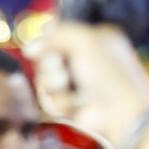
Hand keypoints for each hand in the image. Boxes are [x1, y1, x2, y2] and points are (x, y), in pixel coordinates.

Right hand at [29, 20, 148, 146]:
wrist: (117, 113)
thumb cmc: (109, 76)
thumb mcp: (85, 43)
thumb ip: (57, 35)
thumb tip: (30, 47)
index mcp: (95, 40)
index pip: (59, 35)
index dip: (46, 42)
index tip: (38, 48)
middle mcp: (85, 60)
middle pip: (47, 58)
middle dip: (49, 67)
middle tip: (61, 72)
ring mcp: (77, 83)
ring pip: (45, 80)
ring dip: (52, 86)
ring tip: (66, 89)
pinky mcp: (70, 102)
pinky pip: (50, 99)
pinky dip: (59, 102)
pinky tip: (73, 104)